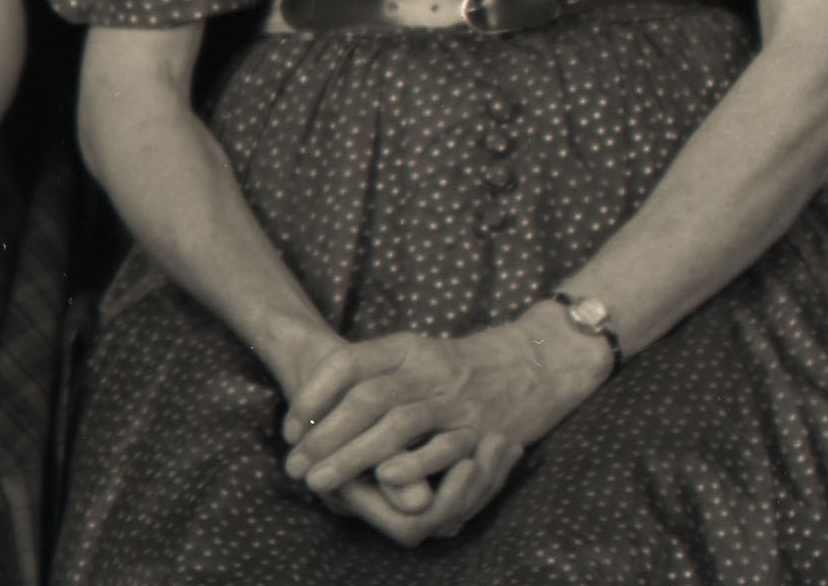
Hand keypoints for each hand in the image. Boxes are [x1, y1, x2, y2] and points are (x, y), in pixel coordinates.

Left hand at [279, 308, 610, 534]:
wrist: (537, 361)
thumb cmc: (462, 365)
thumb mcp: (416, 351)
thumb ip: (373, 369)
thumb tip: (315, 398)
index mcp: (408, 347)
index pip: (351, 364)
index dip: (315, 394)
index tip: (290, 425)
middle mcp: (430, 370)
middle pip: (368, 399)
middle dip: (325, 436)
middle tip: (295, 465)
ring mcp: (457, 401)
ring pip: (399, 426)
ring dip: (354, 456)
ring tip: (320, 481)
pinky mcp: (481, 431)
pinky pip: (444, 448)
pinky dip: (413, 463)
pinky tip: (384, 479)